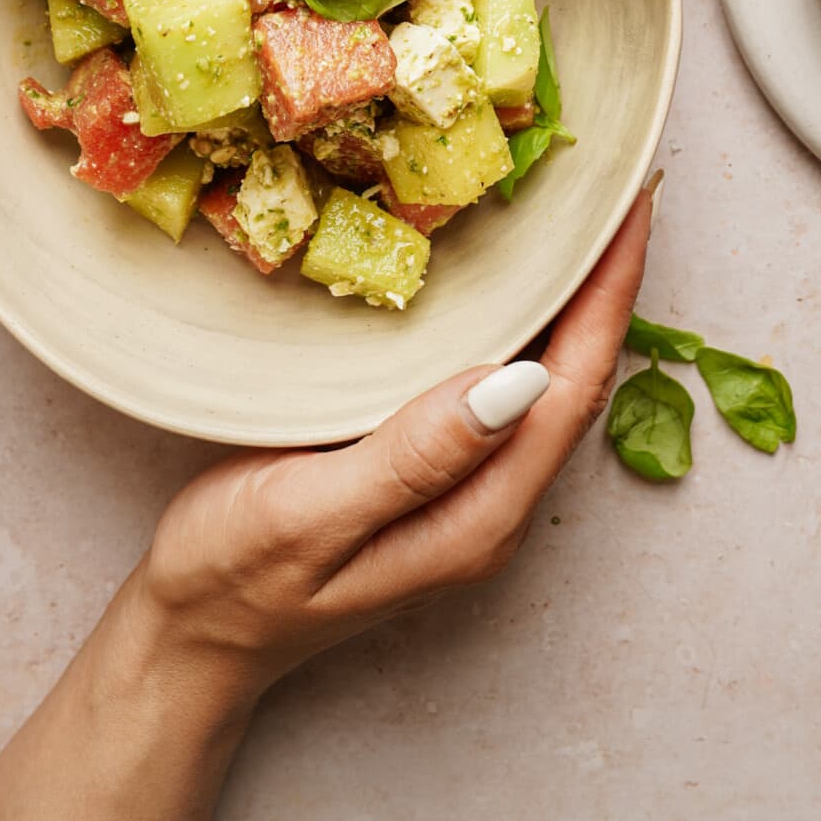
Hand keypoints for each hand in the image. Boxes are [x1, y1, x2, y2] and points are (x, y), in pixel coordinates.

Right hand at [0, 188, 655, 820]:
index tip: (632, 203)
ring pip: (545, 376)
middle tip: (616, 181)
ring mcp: (465, 489)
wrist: (189, 638)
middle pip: (578, 379)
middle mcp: (490, 503)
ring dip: (571, 294)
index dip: (612, 291)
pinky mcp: (433, 468)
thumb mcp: (309, 514)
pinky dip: (520, 315)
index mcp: (478, 517)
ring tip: (580, 209)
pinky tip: (506, 272)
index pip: (574, 388)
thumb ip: (412, 456)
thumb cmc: (234, 578)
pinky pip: (500, 379)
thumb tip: (518, 381)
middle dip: (606, 280)